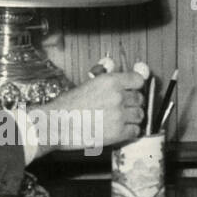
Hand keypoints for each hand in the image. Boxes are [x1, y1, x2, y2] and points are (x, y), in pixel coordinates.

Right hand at [31, 70, 145, 157]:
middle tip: (122, 107)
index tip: (133, 89)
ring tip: (120, 119)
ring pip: (140, 115)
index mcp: (110, 81)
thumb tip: (112, 63)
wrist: (56, 124)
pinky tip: (120, 130)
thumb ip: (104, 75)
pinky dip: (130, 132)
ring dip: (133, 118)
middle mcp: (117, 96)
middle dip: (133, 103)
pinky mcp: (118, 133)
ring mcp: (119, 115)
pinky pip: (135, 131)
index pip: (139, 80)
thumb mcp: (87, 84)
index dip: (136, 86)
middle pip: (140, 99)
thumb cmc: (67, 106)